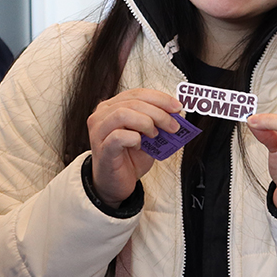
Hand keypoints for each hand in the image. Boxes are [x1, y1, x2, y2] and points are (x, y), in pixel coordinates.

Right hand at [87, 89, 182, 206]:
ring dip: (146, 122)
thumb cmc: (130, 157)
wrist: (117, 183)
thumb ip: (158, 123)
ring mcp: (99, 131)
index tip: (177, 107)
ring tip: (155, 135)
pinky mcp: (101, 148)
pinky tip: (139, 145)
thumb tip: (177, 114)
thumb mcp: (149, 136)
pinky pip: (118, 136)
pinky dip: (134, 139)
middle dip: (158, 112)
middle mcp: (102, 115)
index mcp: (113, 107)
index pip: (137, 93)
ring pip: (123, 114)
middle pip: (133, 102)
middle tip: (173, 126)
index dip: (160, 98)